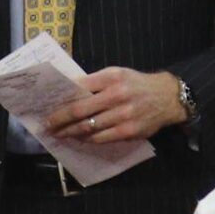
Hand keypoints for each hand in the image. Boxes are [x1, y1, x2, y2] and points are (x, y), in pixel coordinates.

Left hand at [44, 68, 186, 142]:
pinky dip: (88, 139)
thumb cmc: (136, 84)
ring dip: (70, 133)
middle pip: (80, 111)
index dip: (62, 101)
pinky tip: (79, 138)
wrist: (167, 97)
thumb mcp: (117, 74)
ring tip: (59, 134)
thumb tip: (69, 92)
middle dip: (60, 120)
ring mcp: (124, 116)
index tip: (48, 108)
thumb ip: (95, 82)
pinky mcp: (129, 131)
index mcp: (111, 78)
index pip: (79, 89)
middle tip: (47, 126)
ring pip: (89, 128)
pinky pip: (102, 138)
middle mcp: (117, 96)